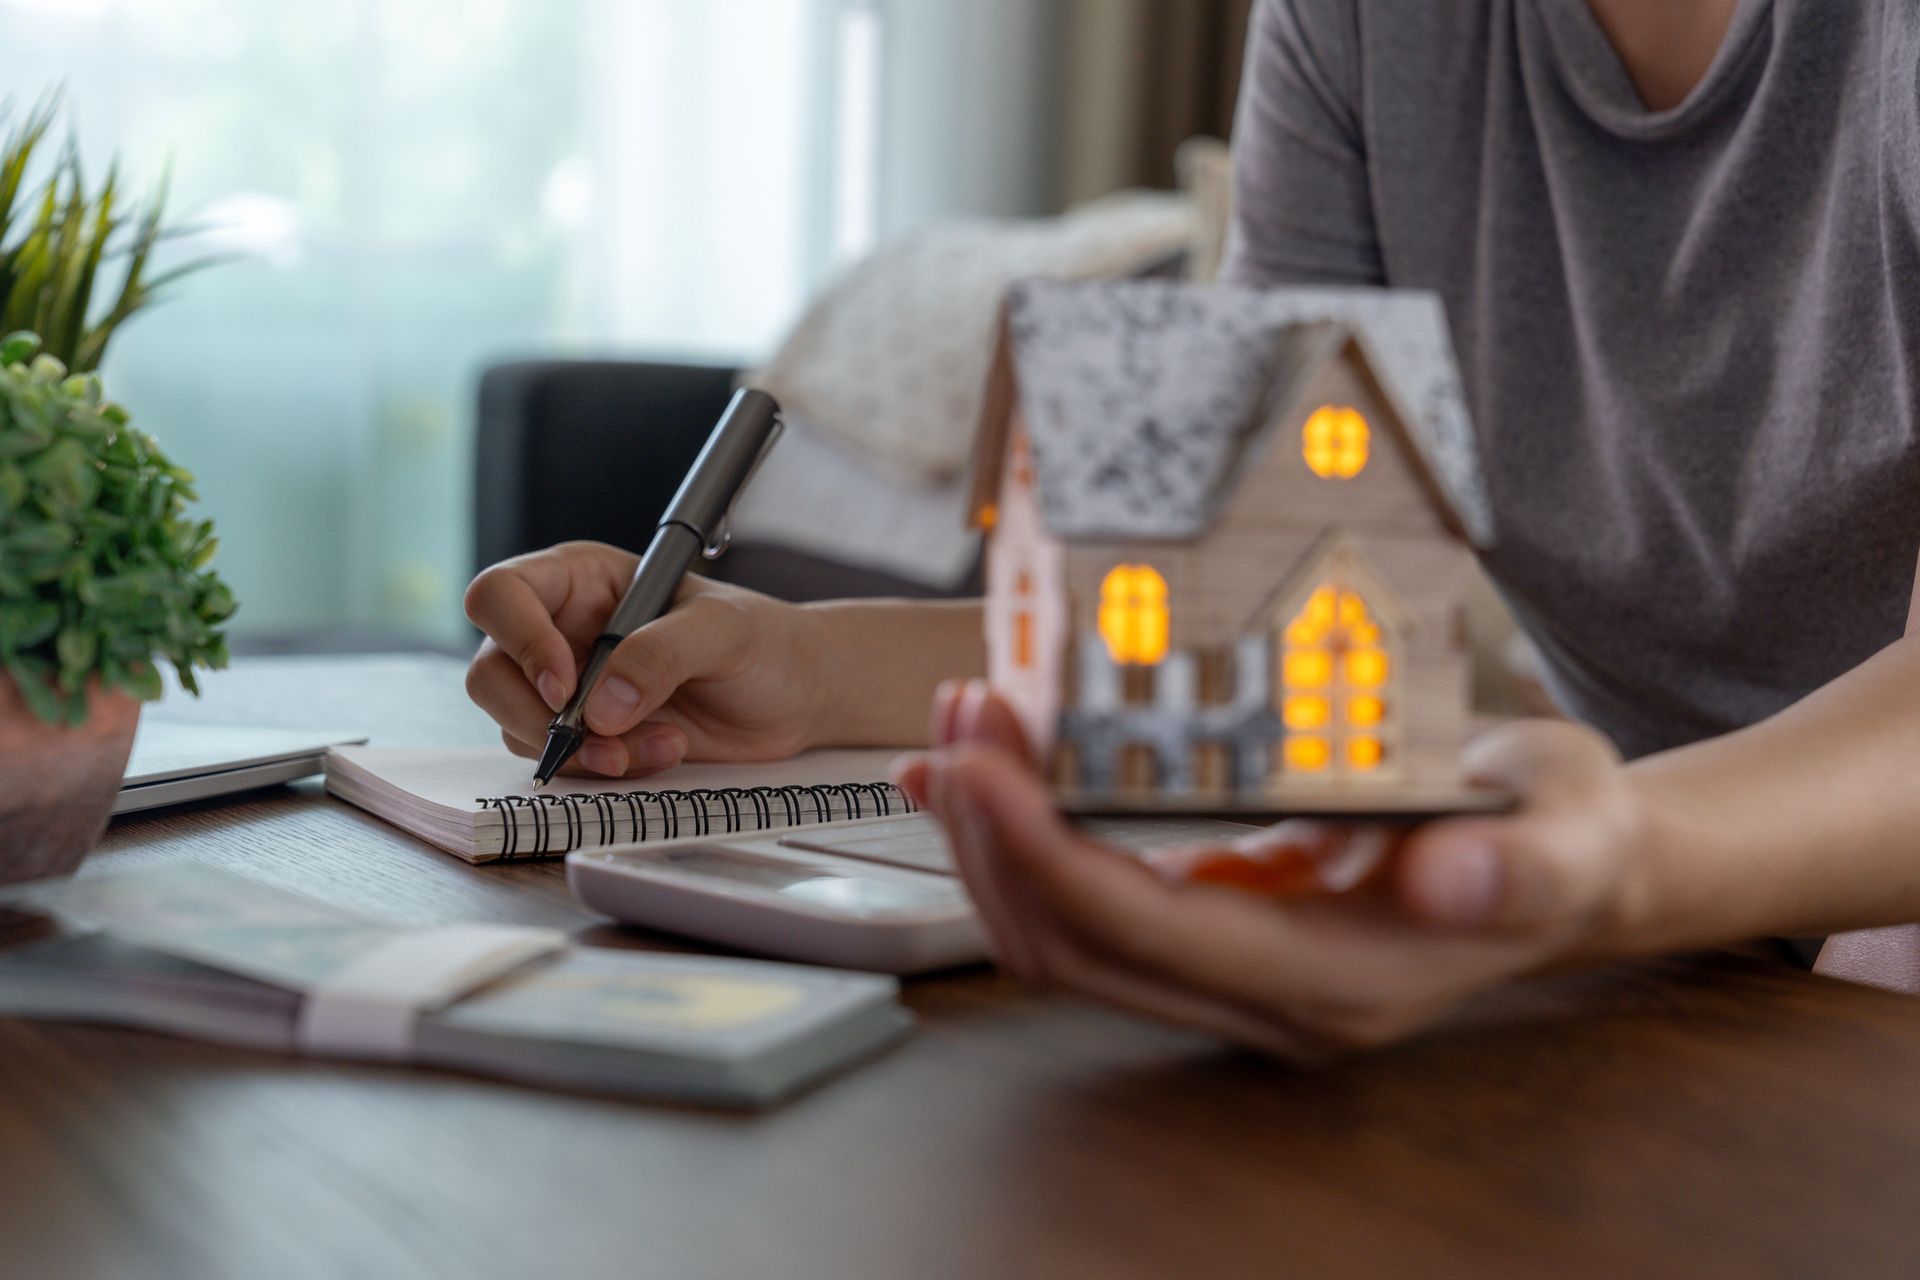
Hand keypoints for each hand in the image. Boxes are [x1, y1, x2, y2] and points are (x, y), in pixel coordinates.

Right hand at [463, 541, 834, 778]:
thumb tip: (599, 706)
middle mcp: (561, 630)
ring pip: (519, 725)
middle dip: (538, 716)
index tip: (565, 686)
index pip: (501, 595)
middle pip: (491, 672)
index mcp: (581, 580)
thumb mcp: (723, 631)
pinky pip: (562, 760)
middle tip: (602, 738)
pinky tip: (664, 751)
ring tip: (661, 743)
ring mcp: (569, 687)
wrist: (795, 696)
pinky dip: (606, 768)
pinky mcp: (588, 735)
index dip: (518, 640)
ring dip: (582, 751)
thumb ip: (662, 654)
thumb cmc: (762, 641)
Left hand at [897, 682, 1645, 1060]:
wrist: (1567, 861)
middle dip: (993, 840)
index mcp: (1337, 982)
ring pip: (1062, 937)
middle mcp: (1266, 998)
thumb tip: (1451, 880)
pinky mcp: (1212, 935)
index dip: (1047, 856)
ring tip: (960, 732)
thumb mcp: (1568, 829)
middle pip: (1073, 947)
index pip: (1146, 932)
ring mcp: (1232, 976)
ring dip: (993, 841)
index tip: (984, 766)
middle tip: (961, 723)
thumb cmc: (1562, 830)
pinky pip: (1085, 910)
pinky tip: (978, 780)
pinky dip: (1020, 845)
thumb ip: (1518, 865)